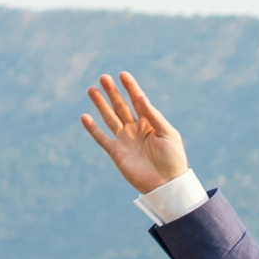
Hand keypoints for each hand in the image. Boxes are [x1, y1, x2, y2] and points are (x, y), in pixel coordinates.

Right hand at [80, 72, 189, 194]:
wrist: (167, 185)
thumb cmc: (173, 160)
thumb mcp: (168, 134)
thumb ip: (154, 116)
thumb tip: (141, 98)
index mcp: (150, 123)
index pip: (138, 101)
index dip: (130, 87)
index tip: (122, 74)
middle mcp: (136, 129)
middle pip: (121, 106)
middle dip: (112, 92)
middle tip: (103, 77)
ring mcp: (125, 140)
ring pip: (110, 118)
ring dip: (100, 104)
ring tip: (92, 90)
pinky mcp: (117, 153)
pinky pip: (102, 139)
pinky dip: (93, 129)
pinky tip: (84, 117)